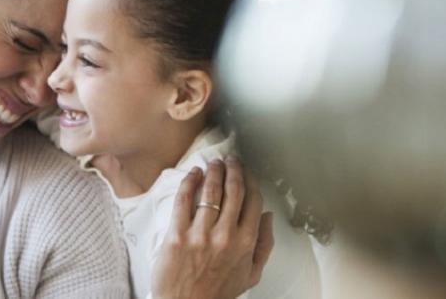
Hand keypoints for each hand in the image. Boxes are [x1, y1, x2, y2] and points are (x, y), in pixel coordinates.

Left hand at [152, 156, 273, 298]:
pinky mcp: (177, 235)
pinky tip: (193, 174)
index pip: (252, 201)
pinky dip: (190, 182)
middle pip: (233, 190)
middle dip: (233, 169)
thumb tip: (268, 216)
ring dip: (213, 171)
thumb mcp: (251, 274)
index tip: (246, 171)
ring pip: (211, 191)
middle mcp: (226, 236)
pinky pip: (185, 200)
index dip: (250, 180)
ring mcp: (201, 235)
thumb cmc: (217, 293)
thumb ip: (264, 245)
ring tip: (213, 162)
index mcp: (246, 243)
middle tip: (229, 159)